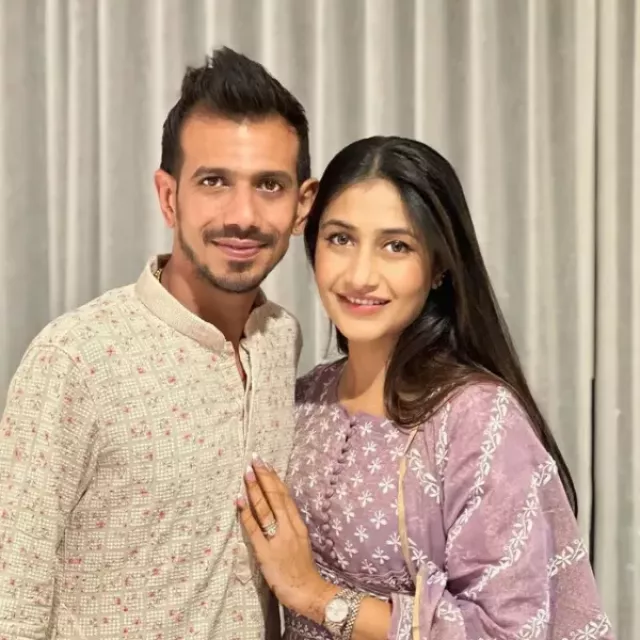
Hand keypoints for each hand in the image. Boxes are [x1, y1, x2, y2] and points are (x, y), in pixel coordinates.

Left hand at [236, 454, 336, 618]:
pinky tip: (239, 501)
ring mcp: (278, 539)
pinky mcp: (266, 553)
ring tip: (246, 473)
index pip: (285, 496)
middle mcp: (289, 527)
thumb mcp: (300, 541)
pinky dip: (246, 514)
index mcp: (297, 524)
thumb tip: (278, 509)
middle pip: (276, 497)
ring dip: (255, 490)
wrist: (310, 593)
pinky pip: (255, 530)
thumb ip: (290, 525)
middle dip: (264, 477)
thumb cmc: (303, 570)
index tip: (266, 463)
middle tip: (254, 459)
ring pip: (265, 509)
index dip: (274, 478)